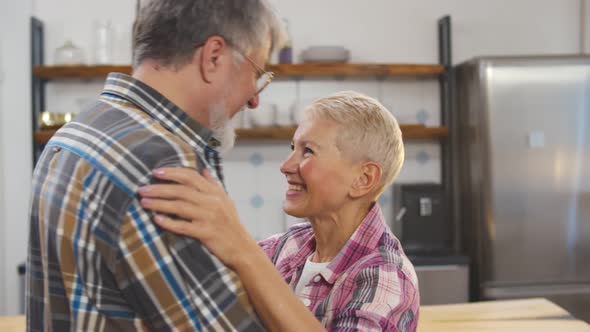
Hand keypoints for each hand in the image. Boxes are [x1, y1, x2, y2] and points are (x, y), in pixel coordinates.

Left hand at [138, 167, 259, 269]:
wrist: (243, 248)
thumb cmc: (231, 225)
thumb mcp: (226, 201)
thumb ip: (214, 185)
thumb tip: (204, 169)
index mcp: (215, 193)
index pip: (192, 176)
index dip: (173, 173)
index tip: (155, 172)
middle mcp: (213, 202)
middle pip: (182, 190)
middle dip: (160, 188)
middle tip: (142, 189)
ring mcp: (210, 217)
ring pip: (180, 206)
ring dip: (160, 203)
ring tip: (144, 202)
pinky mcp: (207, 233)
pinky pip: (184, 226)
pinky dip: (169, 222)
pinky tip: (157, 219)